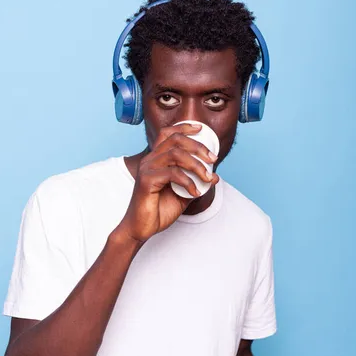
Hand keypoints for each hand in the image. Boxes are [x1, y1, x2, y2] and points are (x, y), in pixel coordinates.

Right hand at [120, 123, 218, 243]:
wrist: (141, 228)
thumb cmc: (158, 210)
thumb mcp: (182, 195)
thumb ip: (195, 183)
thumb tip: (213, 176)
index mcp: (156, 159)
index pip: (168, 134)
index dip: (184, 127)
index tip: (201, 129)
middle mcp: (150, 160)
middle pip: (175, 140)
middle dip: (198, 146)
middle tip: (213, 158)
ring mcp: (147, 169)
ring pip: (175, 154)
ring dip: (196, 165)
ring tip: (207, 178)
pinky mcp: (146, 181)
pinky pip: (172, 174)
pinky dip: (188, 182)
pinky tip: (195, 193)